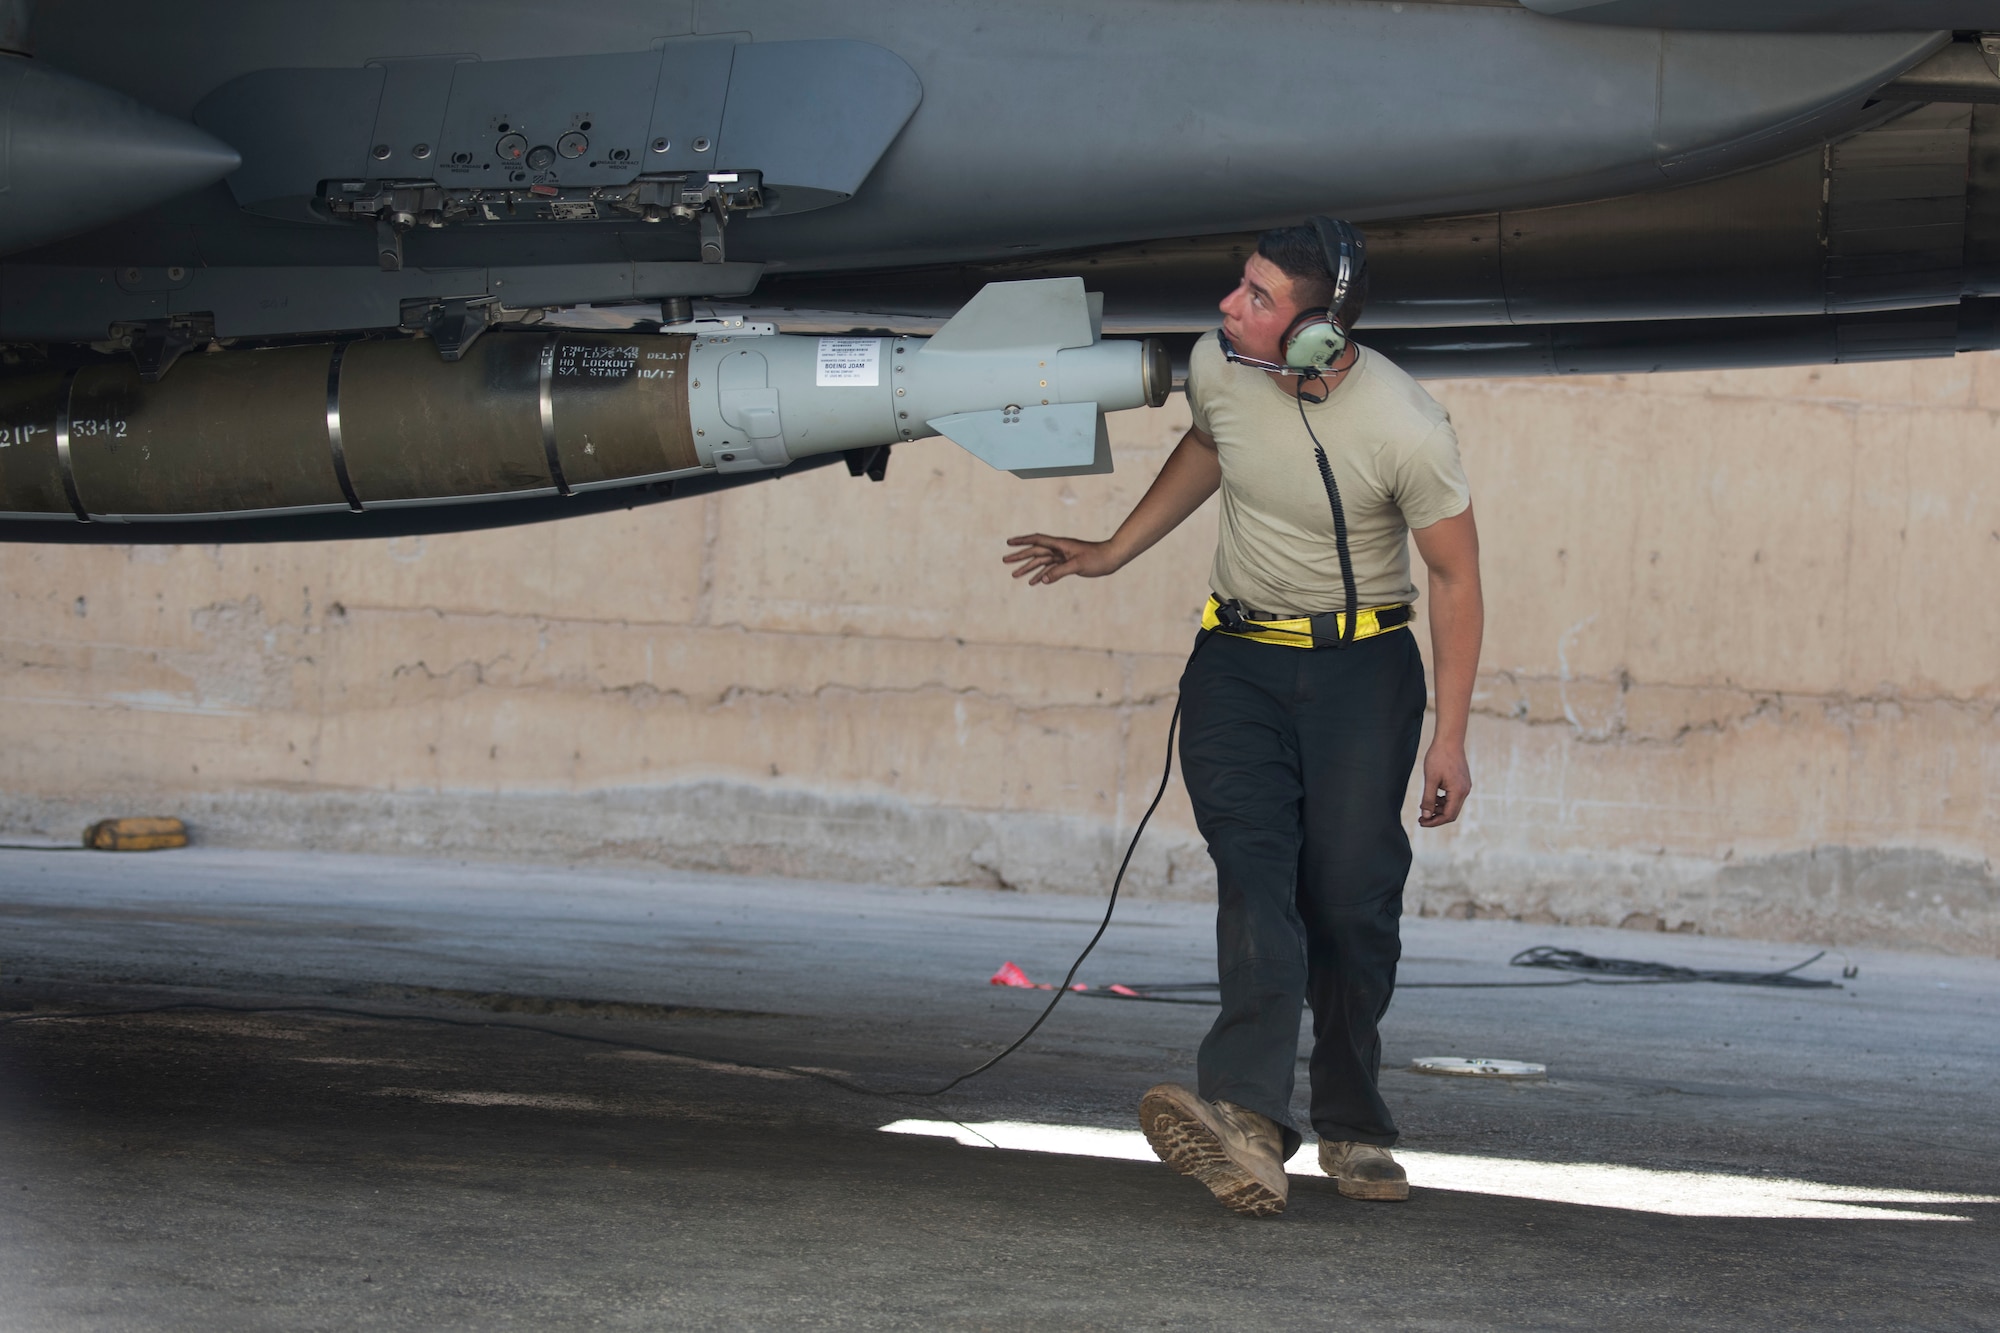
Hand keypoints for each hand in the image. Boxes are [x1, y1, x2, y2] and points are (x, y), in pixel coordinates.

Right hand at [1002, 533, 1121, 584]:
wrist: (1111, 558)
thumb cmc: (1097, 558)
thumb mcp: (1078, 566)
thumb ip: (1059, 572)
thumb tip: (1042, 580)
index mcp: (1060, 545)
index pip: (1037, 540)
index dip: (1022, 541)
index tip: (1008, 543)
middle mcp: (1059, 549)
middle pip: (1035, 551)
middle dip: (1020, 556)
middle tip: (1005, 560)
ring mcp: (1062, 556)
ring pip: (1041, 561)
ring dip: (1028, 568)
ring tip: (1014, 575)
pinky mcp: (1067, 564)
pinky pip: (1050, 569)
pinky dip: (1041, 575)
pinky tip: (1033, 582)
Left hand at [1418, 738, 1470, 826]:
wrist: (1449, 740)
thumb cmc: (1439, 757)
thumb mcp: (1430, 779)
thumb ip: (1428, 799)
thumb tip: (1426, 816)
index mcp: (1458, 792)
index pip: (1448, 815)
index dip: (1434, 821)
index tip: (1421, 821)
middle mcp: (1465, 791)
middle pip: (1451, 813)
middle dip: (1436, 817)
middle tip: (1421, 818)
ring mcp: (1465, 786)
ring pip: (1452, 805)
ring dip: (1438, 808)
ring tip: (1424, 806)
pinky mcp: (1462, 782)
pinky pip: (1453, 797)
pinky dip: (1443, 800)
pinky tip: (1432, 796)